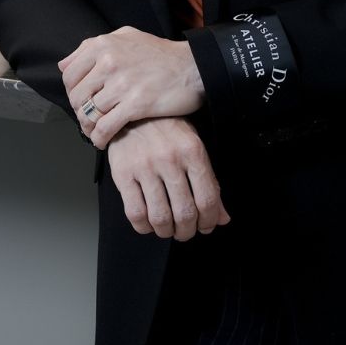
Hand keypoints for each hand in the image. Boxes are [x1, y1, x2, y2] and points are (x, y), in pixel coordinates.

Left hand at [60, 25, 204, 147]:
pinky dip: (99, 137)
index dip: (71, 91)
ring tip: (94, 131)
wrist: (193, 67)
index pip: (69, 74)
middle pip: (76, 96)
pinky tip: (102, 141)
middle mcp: (108, 62)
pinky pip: (106, 126)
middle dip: (79, 111)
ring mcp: (122, 84)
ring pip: (89, 112)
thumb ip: (94, 46)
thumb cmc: (160, 54)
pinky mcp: (135, 104)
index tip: (80, 100)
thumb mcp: (126, 37)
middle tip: (87, 118)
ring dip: (89, 126)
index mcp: (103, 45)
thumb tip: (64, 63)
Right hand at [106, 117, 230, 240]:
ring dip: (166, 232)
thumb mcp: (193, 149)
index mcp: (192, 152)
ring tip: (167, 230)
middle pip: (185, 212)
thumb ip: (209, 184)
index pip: (207, 199)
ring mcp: (144, 166)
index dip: (209, 221)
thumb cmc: (167, 131)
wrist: (131, 112)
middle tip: (185, 232)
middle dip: (187, 231)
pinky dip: (143, 227)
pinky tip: (147, 224)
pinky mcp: (122, 172)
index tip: (205, 226)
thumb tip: (223, 218)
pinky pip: (134, 212)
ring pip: (160, 217)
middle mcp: (169, 159)